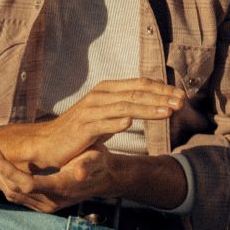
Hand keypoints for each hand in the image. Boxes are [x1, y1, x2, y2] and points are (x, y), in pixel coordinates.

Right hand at [0, 77, 181, 171]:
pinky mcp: (82, 128)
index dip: (162, 89)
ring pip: (124, 107)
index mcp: (108, 90)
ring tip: (168, 112)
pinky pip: (102, 123)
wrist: (47, 144)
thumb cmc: (79, 131)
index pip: (140, 85)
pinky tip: (131, 122)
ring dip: (148, 109)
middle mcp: (100, 96)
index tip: (182, 97)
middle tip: (182, 103)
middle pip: (136, 93)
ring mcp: (90, 111)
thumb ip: (126, 108)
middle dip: (162, 97)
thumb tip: (153, 104)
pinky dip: (116, 122)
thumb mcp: (106, 116)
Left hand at [0, 144, 124, 211]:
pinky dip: (7, 182)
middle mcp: (51, 202)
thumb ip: (89, 163)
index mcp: (61, 188)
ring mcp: (46, 206)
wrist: (103, 178)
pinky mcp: (42, 206)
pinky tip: (3, 167)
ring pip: (12, 195)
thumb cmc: (98, 161)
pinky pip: (18, 197)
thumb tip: (80, 171)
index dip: (7, 170)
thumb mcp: (97, 157)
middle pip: (14, 190)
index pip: (26, 184)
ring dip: (0, 176)